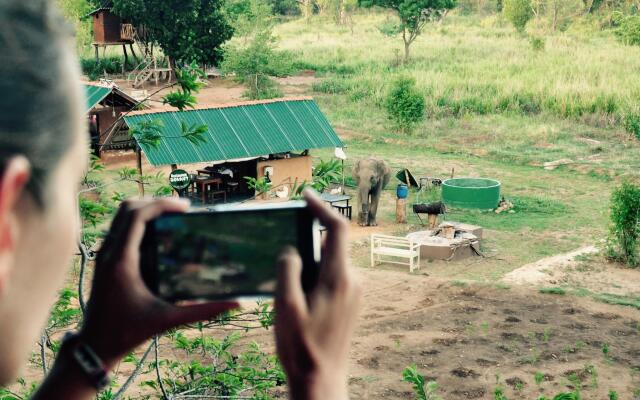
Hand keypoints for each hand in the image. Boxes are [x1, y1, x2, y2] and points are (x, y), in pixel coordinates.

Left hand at [80, 199, 237, 367]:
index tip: (186, 207)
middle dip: (155, 202)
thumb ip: (203, 311)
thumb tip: (236, 304)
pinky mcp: (103, 260)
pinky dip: (137, 222)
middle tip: (182, 209)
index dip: (162, 204)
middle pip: (127, 209)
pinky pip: (119, 229)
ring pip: (120, 216)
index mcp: (121, 262)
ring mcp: (103, 255)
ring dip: (145, 209)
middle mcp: (108, 253)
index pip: (137, 217)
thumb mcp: (168, 320)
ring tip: (172, 216)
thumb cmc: (129, 333)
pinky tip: (158, 233)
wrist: (95, 346)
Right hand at [275, 190, 360, 399]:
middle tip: (285, 239)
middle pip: (333, 244)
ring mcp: (354, 293)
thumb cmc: (301, 346)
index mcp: (338, 278)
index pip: (337, 229)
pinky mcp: (351, 303)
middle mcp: (352, 281)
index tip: (306, 196)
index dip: (322, 208)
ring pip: (332, 261)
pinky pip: (334, 276)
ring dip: (312, 258)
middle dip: (310, 235)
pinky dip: (317, 272)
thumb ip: (288, 271)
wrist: (322, 380)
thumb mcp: (285, 307)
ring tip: (287, 276)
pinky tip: (298, 291)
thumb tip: (292, 250)